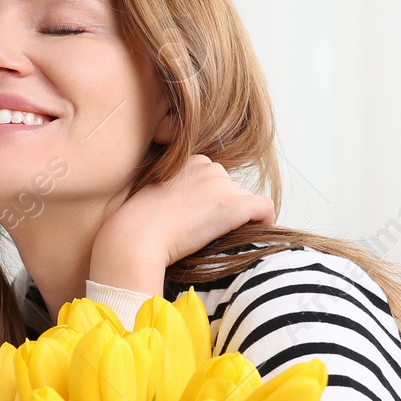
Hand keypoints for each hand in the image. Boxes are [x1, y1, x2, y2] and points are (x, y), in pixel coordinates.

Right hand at [90, 155, 274, 294]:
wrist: (135, 236)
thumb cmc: (137, 225)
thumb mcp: (154, 197)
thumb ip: (176, 195)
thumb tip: (189, 211)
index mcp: (189, 161)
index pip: (215, 180)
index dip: (210, 203)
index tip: (197, 222)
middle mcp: (209, 166)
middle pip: (231, 190)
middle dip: (224, 210)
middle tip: (204, 234)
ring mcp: (222, 185)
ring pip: (245, 201)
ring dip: (237, 220)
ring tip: (215, 239)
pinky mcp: (233, 205)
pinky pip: (265, 209)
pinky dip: (263, 222)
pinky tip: (252, 237)